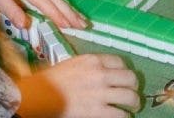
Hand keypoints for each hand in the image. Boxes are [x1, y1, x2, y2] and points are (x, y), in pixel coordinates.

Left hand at [0, 0, 84, 30]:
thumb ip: (10, 8)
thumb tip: (26, 25)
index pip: (42, 0)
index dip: (55, 14)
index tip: (68, 25)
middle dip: (68, 11)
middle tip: (82, 24)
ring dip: (66, 6)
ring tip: (78, 19)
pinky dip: (59, 0)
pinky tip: (64, 8)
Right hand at [16, 54, 139, 117]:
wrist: (40, 96)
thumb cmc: (52, 80)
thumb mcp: (74, 64)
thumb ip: (90, 66)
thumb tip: (103, 71)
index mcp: (94, 60)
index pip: (120, 62)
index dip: (125, 71)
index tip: (124, 78)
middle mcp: (101, 74)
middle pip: (130, 78)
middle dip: (134, 86)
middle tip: (133, 93)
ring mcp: (100, 93)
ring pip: (129, 96)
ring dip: (134, 102)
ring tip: (133, 106)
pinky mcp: (97, 112)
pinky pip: (119, 114)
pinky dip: (124, 116)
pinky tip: (122, 117)